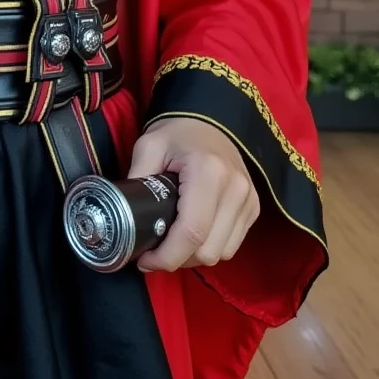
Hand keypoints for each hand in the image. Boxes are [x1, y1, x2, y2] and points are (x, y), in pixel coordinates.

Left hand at [127, 116, 259, 273]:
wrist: (209, 119)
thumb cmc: (177, 133)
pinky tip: (193, 235)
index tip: (143, 259)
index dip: (166, 256)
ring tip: (173, 242)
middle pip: (208, 251)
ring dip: (195, 256)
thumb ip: (137, 180)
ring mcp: (249, 200)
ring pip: (222, 253)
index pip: (192, 232)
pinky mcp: (255, 208)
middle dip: (178, 258)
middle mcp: (236, 190)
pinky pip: (232, 245)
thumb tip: (124, 218)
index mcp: (208, 173)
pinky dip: (211, 247)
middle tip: (155, 249)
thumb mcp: (149, 146)